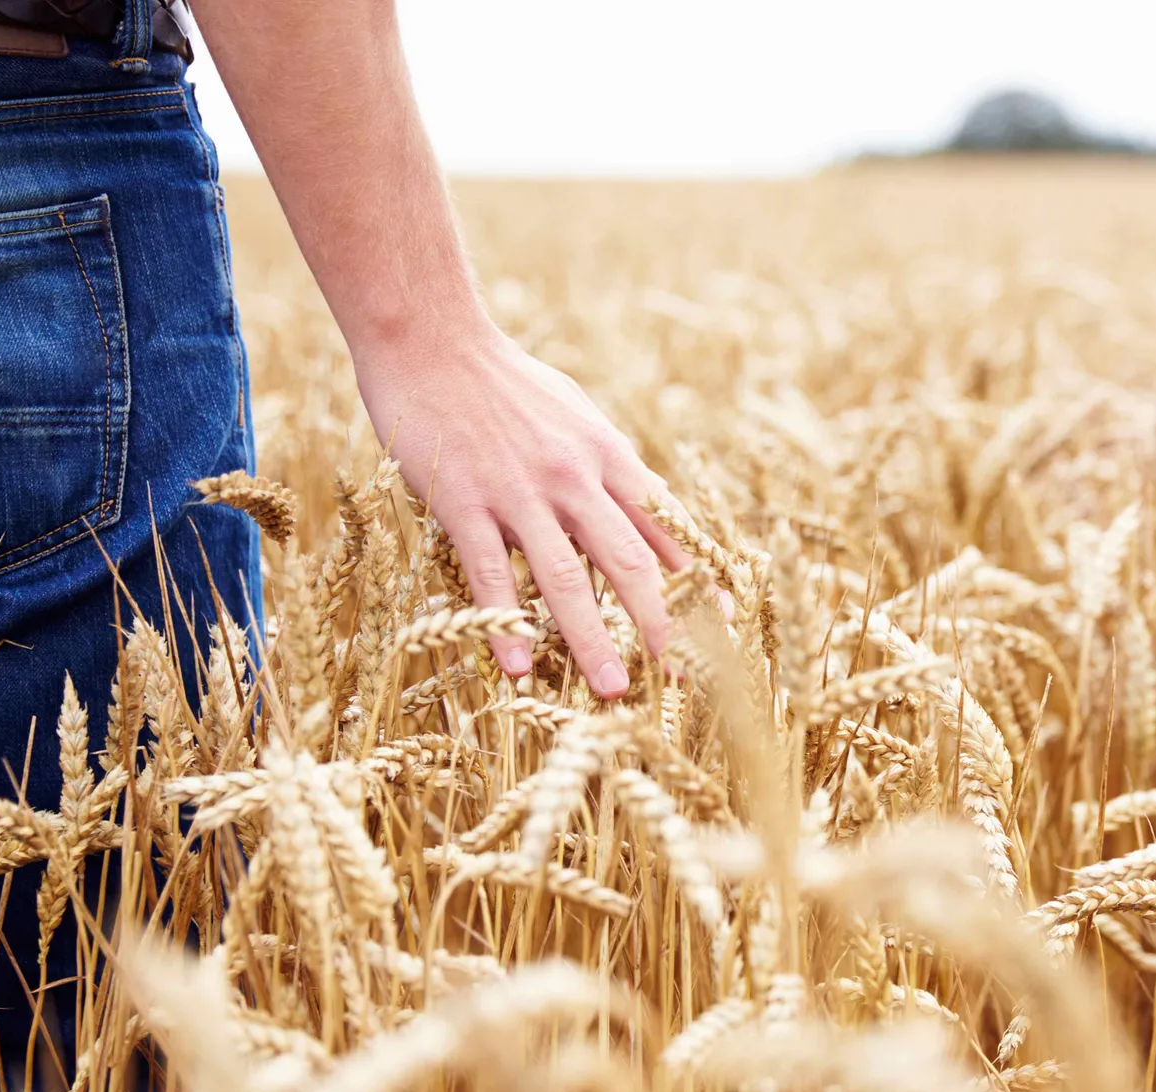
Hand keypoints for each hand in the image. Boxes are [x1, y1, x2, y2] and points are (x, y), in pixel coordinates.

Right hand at [352, 320, 688, 695]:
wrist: (431, 338)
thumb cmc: (508, 383)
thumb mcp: (579, 418)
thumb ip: (616, 469)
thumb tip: (660, 509)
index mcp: (608, 457)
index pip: (666, 529)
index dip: (698, 580)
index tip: (724, 625)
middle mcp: (574, 478)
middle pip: (630, 562)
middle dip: (660, 624)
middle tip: (680, 679)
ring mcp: (519, 491)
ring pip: (566, 577)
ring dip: (592, 639)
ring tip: (612, 689)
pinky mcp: (464, 500)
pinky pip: (492, 572)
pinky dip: (507, 623)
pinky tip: (518, 666)